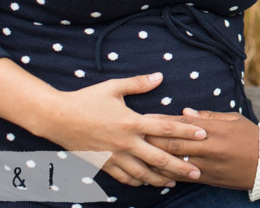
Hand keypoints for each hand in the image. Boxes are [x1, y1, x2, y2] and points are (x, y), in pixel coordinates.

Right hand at [39, 73, 206, 186]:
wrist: (56, 118)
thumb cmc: (86, 99)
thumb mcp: (113, 88)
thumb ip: (139, 83)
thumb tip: (160, 76)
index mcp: (132, 121)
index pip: (165, 127)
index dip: (186, 131)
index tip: (203, 134)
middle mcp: (126, 142)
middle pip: (160, 157)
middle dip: (181, 165)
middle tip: (198, 171)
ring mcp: (114, 156)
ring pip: (143, 172)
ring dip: (161, 178)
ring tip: (176, 182)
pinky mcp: (103, 164)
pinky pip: (123, 177)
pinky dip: (137, 181)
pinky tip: (147, 183)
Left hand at [145, 109, 258, 188]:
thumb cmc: (251, 137)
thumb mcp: (233, 120)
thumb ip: (208, 116)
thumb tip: (185, 113)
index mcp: (215, 129)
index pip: (182, 124)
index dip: (161, 121)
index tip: (145, 117)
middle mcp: (209, 147)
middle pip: (173, 143)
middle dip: (152, 138)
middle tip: (134, 133)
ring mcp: (207, 165)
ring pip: (175, 162)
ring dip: (155, 157)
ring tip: (138, 153)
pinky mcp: (208, 179)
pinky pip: (183, 176)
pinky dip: (167, 173)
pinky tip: (155, 170)